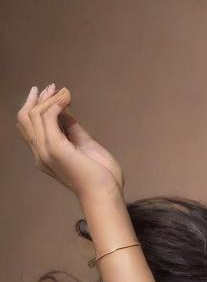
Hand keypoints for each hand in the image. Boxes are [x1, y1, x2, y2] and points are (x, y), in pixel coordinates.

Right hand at [15, 84, 125, 200]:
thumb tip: (65, 111)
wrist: (107, 194)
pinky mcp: (56, 148)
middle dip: (37, 100)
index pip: (29, 127)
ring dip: (49, 99)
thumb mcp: (85, 146)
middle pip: (24, 119)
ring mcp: (46, 151)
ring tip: (64, 91)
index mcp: (45, 155)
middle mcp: (40, 153)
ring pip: (34, 115)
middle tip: (52, 87)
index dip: (35, 107)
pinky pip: (48, 118)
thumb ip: (72, 130)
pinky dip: (56, 104)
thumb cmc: (102, 176)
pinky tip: (67, 100)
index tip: (49, 93)